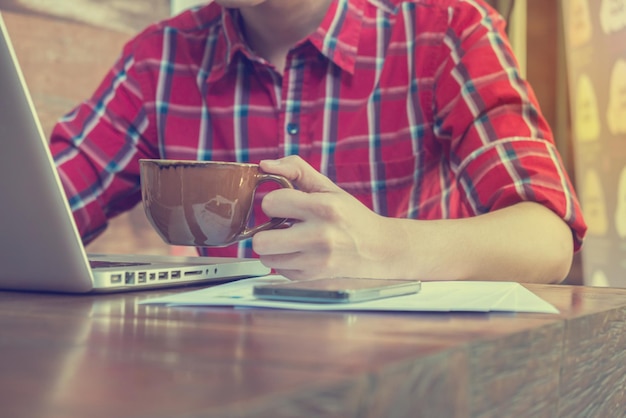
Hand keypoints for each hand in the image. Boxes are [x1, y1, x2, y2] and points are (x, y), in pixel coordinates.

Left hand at [253, 156, 398, 279]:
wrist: (378, 248)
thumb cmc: (350, 215)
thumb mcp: (327, 187)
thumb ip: (296, 169)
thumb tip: (265, 165)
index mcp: (324, 208)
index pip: (271, 203)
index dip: (274, 202)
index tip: (284, 205)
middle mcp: (320, 236)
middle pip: (261, 241)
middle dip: (265, 231)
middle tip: (278, 226)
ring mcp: (316, 261)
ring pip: (266, 258)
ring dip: (272, 248)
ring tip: (289, 239)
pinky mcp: (313, 277)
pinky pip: (279, 270)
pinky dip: (284, 260)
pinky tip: (299, 252)